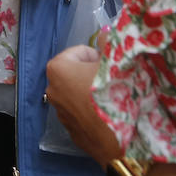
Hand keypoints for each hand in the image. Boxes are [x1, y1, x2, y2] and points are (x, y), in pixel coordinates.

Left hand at [44, 46, 121, 164]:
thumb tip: (104, 32)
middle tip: (115, 81)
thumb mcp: (117, 62)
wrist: (123, 143)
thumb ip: (108, 43)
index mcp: (57, 69)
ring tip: (114, 99)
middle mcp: (52, 90)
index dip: (99, 56)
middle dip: (94, 73)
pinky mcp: (72, 133)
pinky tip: (109, 117)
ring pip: (79, 93)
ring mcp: (60, 114)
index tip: (111, 67)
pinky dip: (93, 111)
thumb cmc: (116, 96)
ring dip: (93, 92)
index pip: (80, 51)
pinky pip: (83, 113)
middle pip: (77, 72)